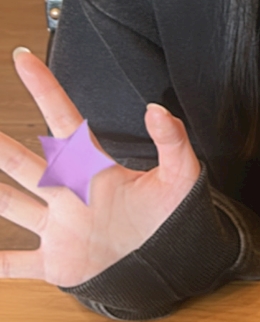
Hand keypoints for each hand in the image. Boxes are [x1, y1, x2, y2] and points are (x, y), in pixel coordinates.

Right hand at [0, 48, 200, 288]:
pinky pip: (16, 263)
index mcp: (93, 168)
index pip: (63, 120)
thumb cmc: (174, 217)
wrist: (172, 263)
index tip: (24, 58)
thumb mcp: (181, 176)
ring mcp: (58, 227)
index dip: (44, 87)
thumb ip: (173, 141)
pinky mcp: (56, 262)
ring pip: (10, 204)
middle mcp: (67, 193)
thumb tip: (158, 110)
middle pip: (20, 161)